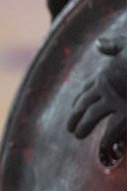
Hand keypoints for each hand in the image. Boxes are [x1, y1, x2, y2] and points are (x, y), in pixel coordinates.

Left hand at [67, 35, 126, 167]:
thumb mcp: (126, 44)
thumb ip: (112, 46)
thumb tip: (99, 45)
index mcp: (104, 73)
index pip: (87, 88)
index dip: (80, 98)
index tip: (75, 107)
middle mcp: (105, 87)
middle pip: (84, 103)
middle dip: (76, 116)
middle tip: (70, 127)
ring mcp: (115, 100)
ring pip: (92, 116)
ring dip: (83, 126)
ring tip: (77, 135)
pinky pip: (113, 129)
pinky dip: (107, 139)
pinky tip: (104, 146)